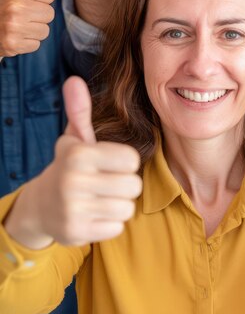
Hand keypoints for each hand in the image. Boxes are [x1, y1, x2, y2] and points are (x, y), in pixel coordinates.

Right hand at [0, 0, 54, 56]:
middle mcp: (16, 5)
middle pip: (49, 14)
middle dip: (36, 14)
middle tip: (18, 12)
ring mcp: (13, 26)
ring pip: (44, 30)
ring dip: (32, 29)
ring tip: (15, 23)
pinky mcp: (12, 44)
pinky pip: (36, 43)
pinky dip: (26, 42)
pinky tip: (13, 35)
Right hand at [5, 77, 141, 247]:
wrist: (42, 205)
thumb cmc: (70, 166)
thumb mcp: (75, 137)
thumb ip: (80, 110)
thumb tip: (74, 80)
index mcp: (79, 154)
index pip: (132, 160)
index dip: (126, 162)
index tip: (111, 163)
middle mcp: (74, 181)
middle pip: (133, 186)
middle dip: (124, 185)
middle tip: (106, 182)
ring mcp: (74, 209)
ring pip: (127, 208)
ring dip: (118, 204)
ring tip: (100, 198)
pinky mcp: (76, 233)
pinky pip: (116, 228)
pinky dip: (109, 223)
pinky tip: (94, 214)